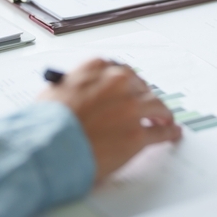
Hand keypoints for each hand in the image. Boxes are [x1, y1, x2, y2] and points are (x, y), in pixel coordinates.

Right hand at [39, 59, 181, 181]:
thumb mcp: (54, 93)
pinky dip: (169, 132)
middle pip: (140, 86)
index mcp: (96, 69)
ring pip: (156, 106)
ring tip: (164, 119)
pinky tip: (172, 133)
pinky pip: (160, 132)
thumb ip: (74, 88)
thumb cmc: (45, 124)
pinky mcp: (138, 135)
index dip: (125, 82)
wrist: (47, 148)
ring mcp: (131, 109)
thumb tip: (79, 96)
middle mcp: (117, 83)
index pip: (119, 70)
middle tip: (144, 105)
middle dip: (142, 96)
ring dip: (161, 113)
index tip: (127, 87)